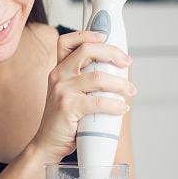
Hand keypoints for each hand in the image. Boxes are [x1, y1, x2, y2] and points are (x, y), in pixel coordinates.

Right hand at [31, 30, 135, 161]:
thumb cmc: (64, 121)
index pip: (67, 42)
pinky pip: (98, 101)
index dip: (87, 34)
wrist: (47, 144)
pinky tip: (121, 108)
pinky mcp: (67, 107)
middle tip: (126, 62)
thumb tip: (117, 73)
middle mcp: (58, 76)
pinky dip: (115, 104)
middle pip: (86, 50)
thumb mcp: (70, 94)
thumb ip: (85, 82)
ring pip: (98, 77)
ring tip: (130, 91)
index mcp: (58, 70)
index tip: (106, 37)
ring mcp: (62, 90)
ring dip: (120, 84)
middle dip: (112, 53)